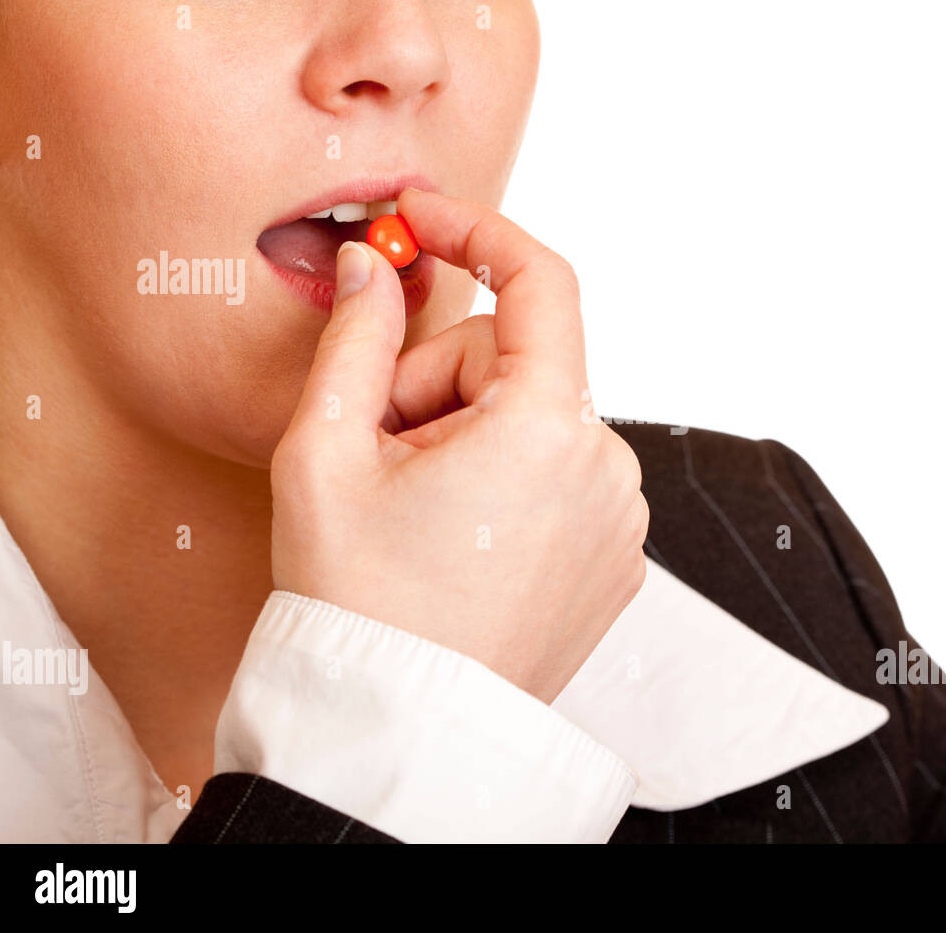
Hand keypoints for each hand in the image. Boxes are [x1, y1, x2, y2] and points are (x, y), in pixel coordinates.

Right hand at [270, 189, 647, 702]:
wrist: (398, 726)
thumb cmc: (360, 605)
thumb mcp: (326, 454)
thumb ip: (356, 336)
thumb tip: (371, 268)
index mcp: (547, 429)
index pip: (539, 281)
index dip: (476, 231)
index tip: (423, 219)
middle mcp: (606, 466)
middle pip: (518, 360)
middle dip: (439, 381)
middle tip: (380, 451)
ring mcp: (618, 516)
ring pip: (537, 418)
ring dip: (471, 435)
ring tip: (418, 508)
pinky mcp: (615, 554)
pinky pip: (560, 472)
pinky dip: (508, 478)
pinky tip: (458, 536)